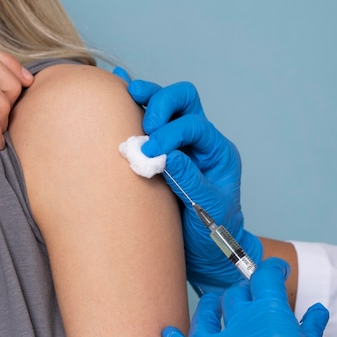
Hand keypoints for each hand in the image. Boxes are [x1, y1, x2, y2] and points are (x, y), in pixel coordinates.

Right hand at [114, 67, 261, 292]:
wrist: (205, 252)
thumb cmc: (213, 232)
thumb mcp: (208, 209)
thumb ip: (190, 181)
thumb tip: (167, 155)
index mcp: (217, 152)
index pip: (195, 126)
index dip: (171, 133)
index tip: (151, 152)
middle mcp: (200, 142)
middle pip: (185, 101)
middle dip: (163, 105)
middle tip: (146, 127)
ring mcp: (179, 144)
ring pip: (166, 105)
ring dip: (148, 98)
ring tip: (129, 94)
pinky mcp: (159, 151)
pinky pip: (148, 120)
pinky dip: (134, 102)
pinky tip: (118, 85)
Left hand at [162, 258, 336, 336]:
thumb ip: (312, 336)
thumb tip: (315, 315)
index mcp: (272, 321)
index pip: (265, 279)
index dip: (272, 270)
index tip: (276, 272)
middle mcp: (240, 332)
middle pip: (236, 296)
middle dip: (246, 290)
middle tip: (254, 294)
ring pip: (204, 320)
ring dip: (209, 306)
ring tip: (213, 303)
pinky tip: (170, 333)